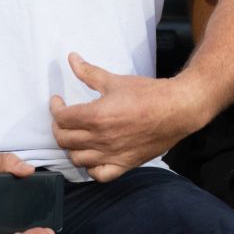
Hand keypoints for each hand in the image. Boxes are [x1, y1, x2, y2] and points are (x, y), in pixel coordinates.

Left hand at [50, 52, 208, 180]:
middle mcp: (102, 138)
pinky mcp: (124, 164)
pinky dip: (90, 168)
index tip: (58, 101)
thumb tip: (72, 59)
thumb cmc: (150, 94)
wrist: (178, 109)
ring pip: (77, 158)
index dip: (55, 108)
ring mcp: (112, 154)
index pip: (62, 118)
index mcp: (97, 116)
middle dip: (59, 127)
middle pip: (64, 139)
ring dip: (71, 147)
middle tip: (64, 118)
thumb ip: (90, 72)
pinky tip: (92, 157)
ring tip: (75, 136)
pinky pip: (99, 175)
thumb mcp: (116, 80)